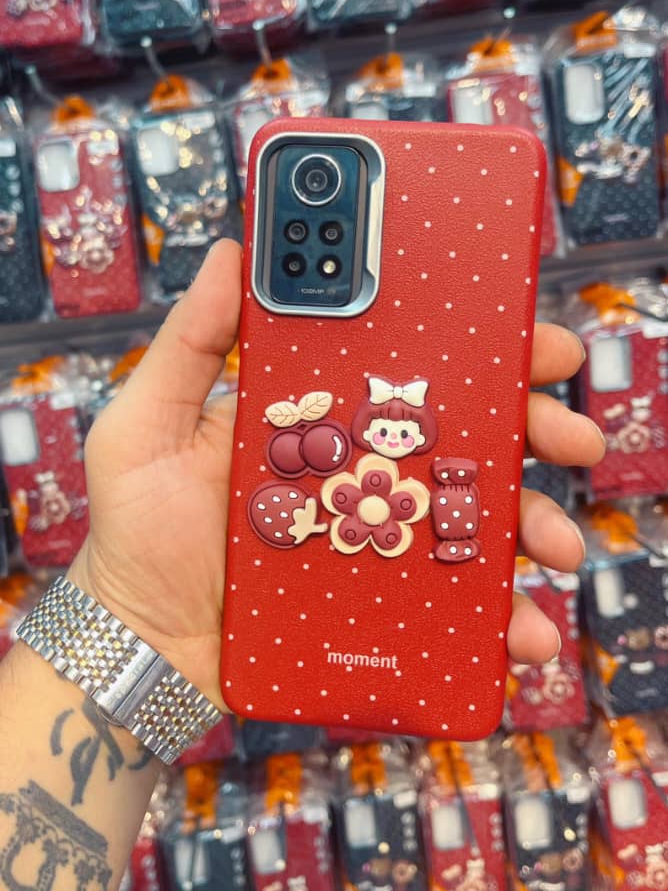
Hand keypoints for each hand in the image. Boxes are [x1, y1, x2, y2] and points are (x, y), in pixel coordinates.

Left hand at [70, 240, 604, 709]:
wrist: (139, 639)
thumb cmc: (138, 528)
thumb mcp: (146, 424)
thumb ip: (188, 344)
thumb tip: (228, 251)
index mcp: (319, 419)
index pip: (408, 371)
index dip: (477, 348)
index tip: (532, 334)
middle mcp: (358, 472)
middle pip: (463, 439)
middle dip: (532, 430)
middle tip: (573, 434)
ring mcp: (374, 538)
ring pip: (473, 520)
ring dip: (533, 527)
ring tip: (559, 544)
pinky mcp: (379, 603)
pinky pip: (454, 605)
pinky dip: (500, 616)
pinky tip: (525, 627)